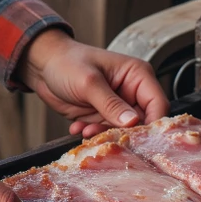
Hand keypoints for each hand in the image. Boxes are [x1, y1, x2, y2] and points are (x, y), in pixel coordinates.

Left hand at [18, 27, 168, 138]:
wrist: (42, 65)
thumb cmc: (66, 63)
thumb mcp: (89, 82)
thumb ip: (110, 104)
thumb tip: (134, 122)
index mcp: (137, 75)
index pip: (158, 105)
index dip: (152, 124)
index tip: (137, 138)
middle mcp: (132, 92)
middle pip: (143, 123)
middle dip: (123, 133)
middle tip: (105, 136)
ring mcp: (118, 106)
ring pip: (124, 132)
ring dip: (104, 135)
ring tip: (86, 130)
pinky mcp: (103, 116)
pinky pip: (107, 133)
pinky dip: (93, 134)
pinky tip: (78, 127)